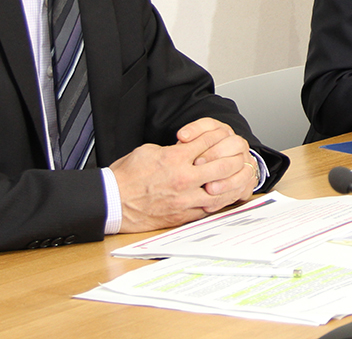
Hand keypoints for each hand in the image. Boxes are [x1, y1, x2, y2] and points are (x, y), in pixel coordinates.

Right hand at [111, 119, 257, 232]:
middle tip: (239, 155)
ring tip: (238, 176)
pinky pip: (208, 209)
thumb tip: (187, 147)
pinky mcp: (182, 216)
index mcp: (174, 159)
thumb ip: (173, 149)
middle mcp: (183, 179)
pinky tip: (224, 196)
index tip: (223, 136)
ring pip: (219, 190)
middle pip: (221, 165)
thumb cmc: (126, 177)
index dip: (219, 137)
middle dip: (233, 158)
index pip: (207, 142)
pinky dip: (219, 202)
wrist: (112, 202)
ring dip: (231, 182)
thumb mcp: (149, 150)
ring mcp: (184, 199)